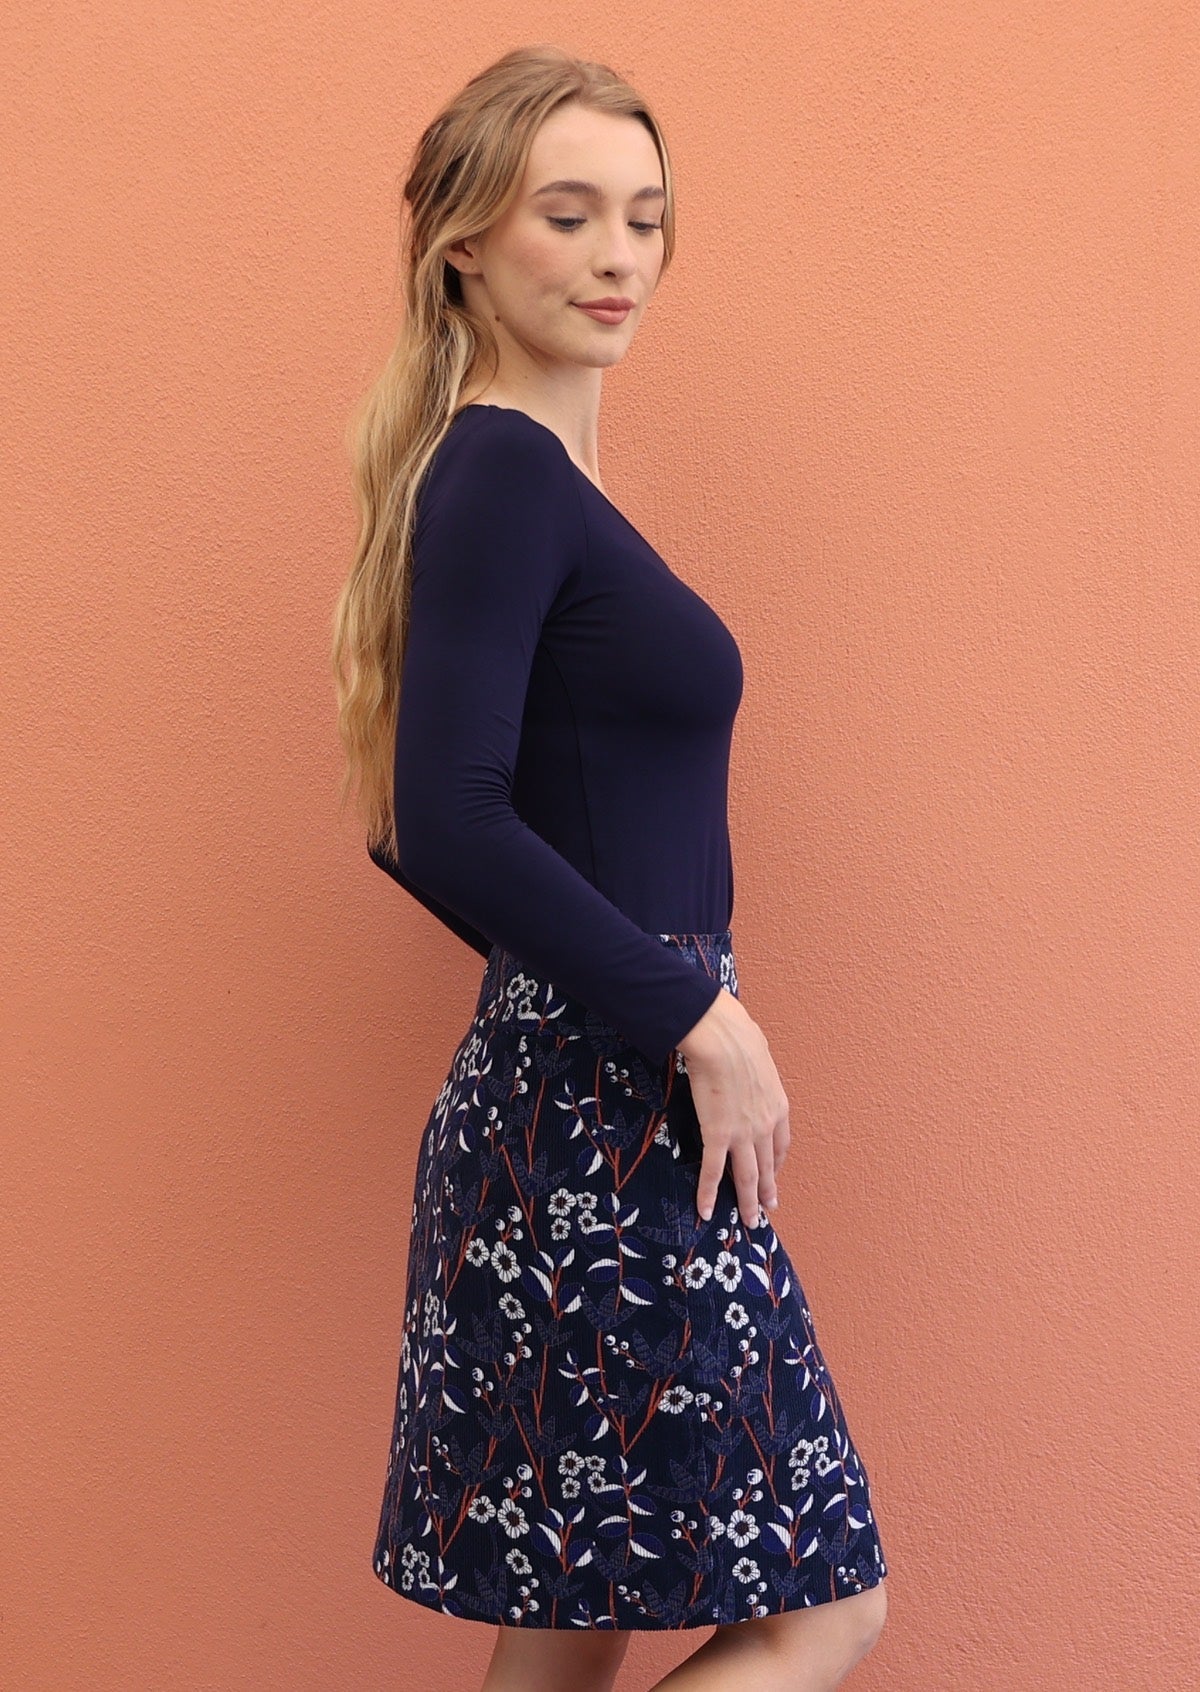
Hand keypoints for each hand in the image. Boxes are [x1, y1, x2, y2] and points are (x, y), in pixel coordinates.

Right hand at [676, 991, 790, 1227]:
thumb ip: (756, 1067)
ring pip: (748, 1177)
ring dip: (748, 1202)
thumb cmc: (738, 1035)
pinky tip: (706, 1210)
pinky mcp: (718, 1135)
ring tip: (749, 1221)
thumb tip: (748, 1056)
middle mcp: (766, 1125)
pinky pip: (714, 1171)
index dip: (777, 1163)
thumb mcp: (758, 1053)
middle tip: (768, 1209)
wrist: (723, 1038)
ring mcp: (743, 1133)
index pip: (781, 1144)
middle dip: (768, 1191)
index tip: (774, 1173)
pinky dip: (709, 1193)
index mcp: (778, 1106)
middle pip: (769, 1167)